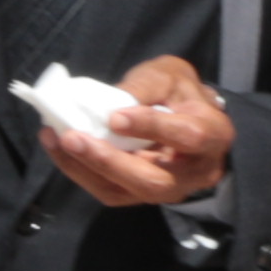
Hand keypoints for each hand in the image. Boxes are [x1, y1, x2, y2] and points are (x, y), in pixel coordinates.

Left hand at [45, 53, 232, 210]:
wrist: (183, 114)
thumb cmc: (178, 92)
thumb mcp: (169, 76)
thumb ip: (146, 86)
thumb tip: (111, 103)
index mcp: (214, 135)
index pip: (188, 136)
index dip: (151, 127)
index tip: (115, 116)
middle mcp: (195, 171)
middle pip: (154, 180)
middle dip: (109, 161)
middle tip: (72, 137)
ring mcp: (168, 189)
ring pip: (125, 191)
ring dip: (85, 167)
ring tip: (56, 139)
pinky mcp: (139, 194)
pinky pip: (106, 191)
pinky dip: (78, 170)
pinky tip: (58, 147)